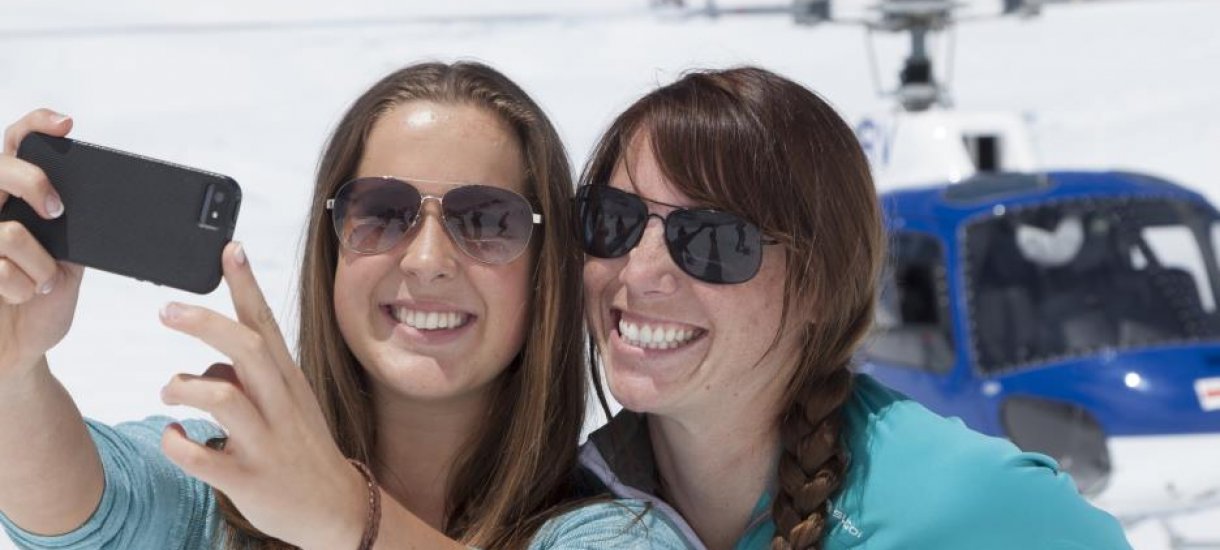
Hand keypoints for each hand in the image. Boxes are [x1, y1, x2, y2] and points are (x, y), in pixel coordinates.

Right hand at [0, 109, 84, 376]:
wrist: (18, 350)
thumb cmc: (41, 305)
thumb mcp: (70, 263)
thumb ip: (77, 232)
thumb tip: (108, 207)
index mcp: (16, 202)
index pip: (18, 146)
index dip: (36, 126)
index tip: (67, 124)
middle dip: (33, 184)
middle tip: (58, 211)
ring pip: (8, 230)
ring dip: (38, 264)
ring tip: (41, 282)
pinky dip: (20, 286)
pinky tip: (20, 295)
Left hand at [158, 242, 366, 548]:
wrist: (335, 508)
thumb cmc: (302, 446)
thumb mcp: (287, 402)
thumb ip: (248, 377)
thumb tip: (204, 362)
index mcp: (288, 379)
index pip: (265, 322)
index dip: (246, 285)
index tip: (230, 249)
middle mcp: (279, 404)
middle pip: (245, 350)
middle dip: (204, 323)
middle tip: (167, 309)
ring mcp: (265, 440)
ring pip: (222, 397)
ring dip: (184, 387)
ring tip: (171, 393)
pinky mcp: (247, 477)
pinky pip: (199, 455)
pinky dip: (175, 442)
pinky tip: (175, 436)